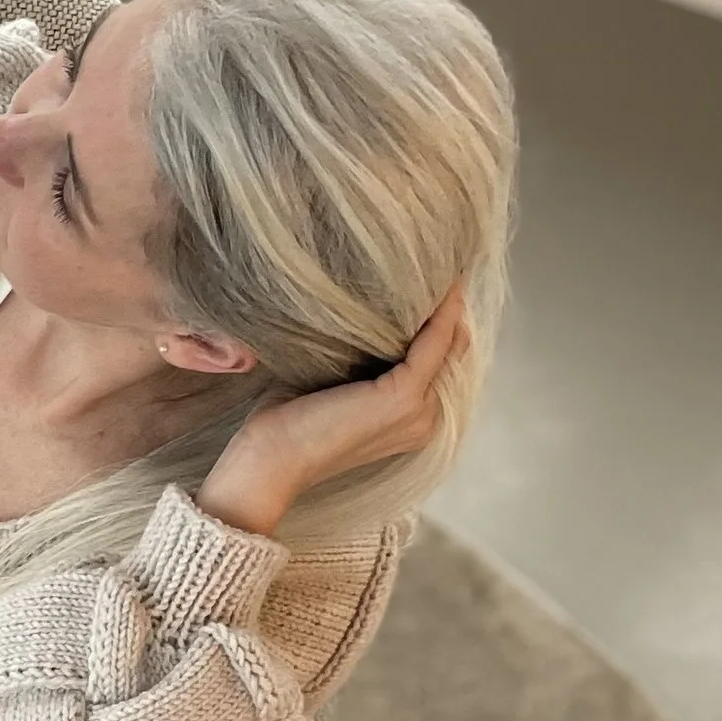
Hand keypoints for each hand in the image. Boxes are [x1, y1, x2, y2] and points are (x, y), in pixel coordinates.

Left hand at [198, 281, 472, 534]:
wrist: (269, 461)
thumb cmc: (285, 422)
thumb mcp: (329, 382)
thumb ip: (353, 356)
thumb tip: (350, 310)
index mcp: (411, 419)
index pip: (439, 361)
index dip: (441, 319)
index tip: (432, 278)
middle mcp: (425, 419)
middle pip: (452, 349)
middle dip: (449, 306)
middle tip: (439, 259)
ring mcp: (418, 411)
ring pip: (448, 342)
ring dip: (447, 302)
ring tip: (439, 259)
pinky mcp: (403, 397)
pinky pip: (432, 341)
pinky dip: (439, 309)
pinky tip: (439, 281)